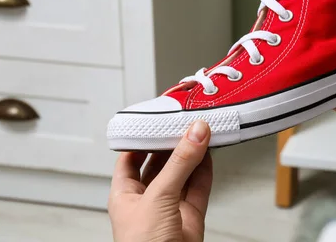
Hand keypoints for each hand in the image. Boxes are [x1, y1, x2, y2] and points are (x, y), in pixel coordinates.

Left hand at [108, 120, 212, 241]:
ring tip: (202, 131)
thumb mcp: (158, 197)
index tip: (157, 118)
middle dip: (172, 143)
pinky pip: (199, 187)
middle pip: (160, 163)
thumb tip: (194, 134)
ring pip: (183, 173)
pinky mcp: (191, 216)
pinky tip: (209, 153)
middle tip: (185, 122)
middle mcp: (147, 199)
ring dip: (192, 154)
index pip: (131, 158)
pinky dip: (206, 170)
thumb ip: (179, 164)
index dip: (142, 138)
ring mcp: (170, 208)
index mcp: (125, 194)